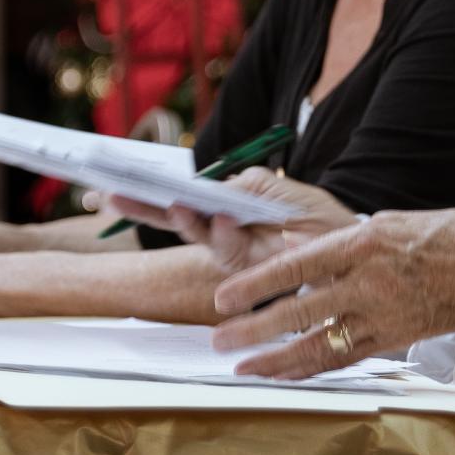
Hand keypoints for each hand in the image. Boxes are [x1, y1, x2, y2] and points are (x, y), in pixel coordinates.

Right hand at [107, 169, 358, 274]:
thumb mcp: (270, 186)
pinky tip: (225, 220)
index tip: (108, 187)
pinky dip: (224, 233)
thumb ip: (238, 185)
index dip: (143, 195)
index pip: (175, 198)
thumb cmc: (309, 212)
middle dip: (140, 209)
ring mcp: (230, 250)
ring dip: (184, 220)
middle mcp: (218, 229)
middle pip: (170, 219)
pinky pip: (228, 249)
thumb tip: (207, 192)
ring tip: (175, 204)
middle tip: (109, 199)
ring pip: (196, 235)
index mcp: (220, 206)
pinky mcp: (248, 269)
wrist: (345, 243)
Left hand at [208, 209, 454, 377]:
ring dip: (276, 361)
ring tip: (242, 367)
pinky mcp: (394, 340)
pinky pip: (345, 360)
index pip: (295, 267)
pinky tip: (284, 375)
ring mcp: (381, 317)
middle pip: (299, 313)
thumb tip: (289, 247)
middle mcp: (367, 283)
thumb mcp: (385, 224)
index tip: (223, 299)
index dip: (255, 285)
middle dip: (253, 330)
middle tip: (218, 340)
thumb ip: (335, 241)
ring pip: (319, 346)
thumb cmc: (439, 237)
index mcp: (361, 245)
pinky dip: (310, 369)